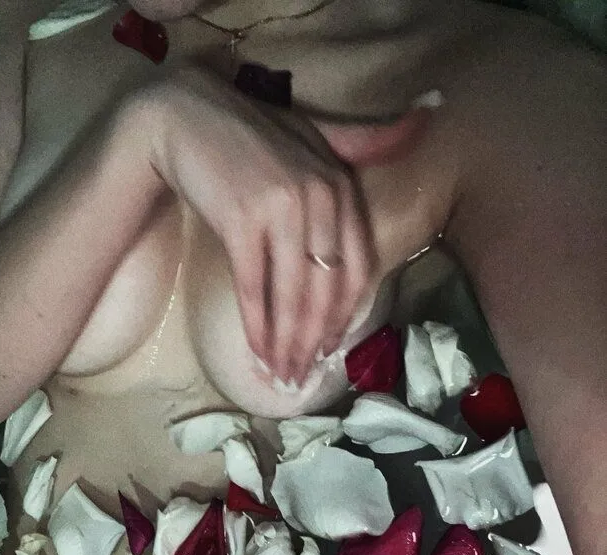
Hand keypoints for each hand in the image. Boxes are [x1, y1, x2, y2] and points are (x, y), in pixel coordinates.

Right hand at [137, 67, 424, 383]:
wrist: (186, 117)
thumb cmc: (251, 134)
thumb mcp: (315, 135)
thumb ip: (365, 142)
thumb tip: (430, 116)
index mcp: (341, 185)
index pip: (357, 269)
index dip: (345, 318)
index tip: (331, 350)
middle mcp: (319, 198)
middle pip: (325, 290)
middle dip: (314, 342)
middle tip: (301, 377)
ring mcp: (280, 210)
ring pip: (291, 296)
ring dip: (286, 344)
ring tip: (280, 375)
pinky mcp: (240, 222)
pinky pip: (253, 288)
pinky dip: (256, 326)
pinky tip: (257, 352)